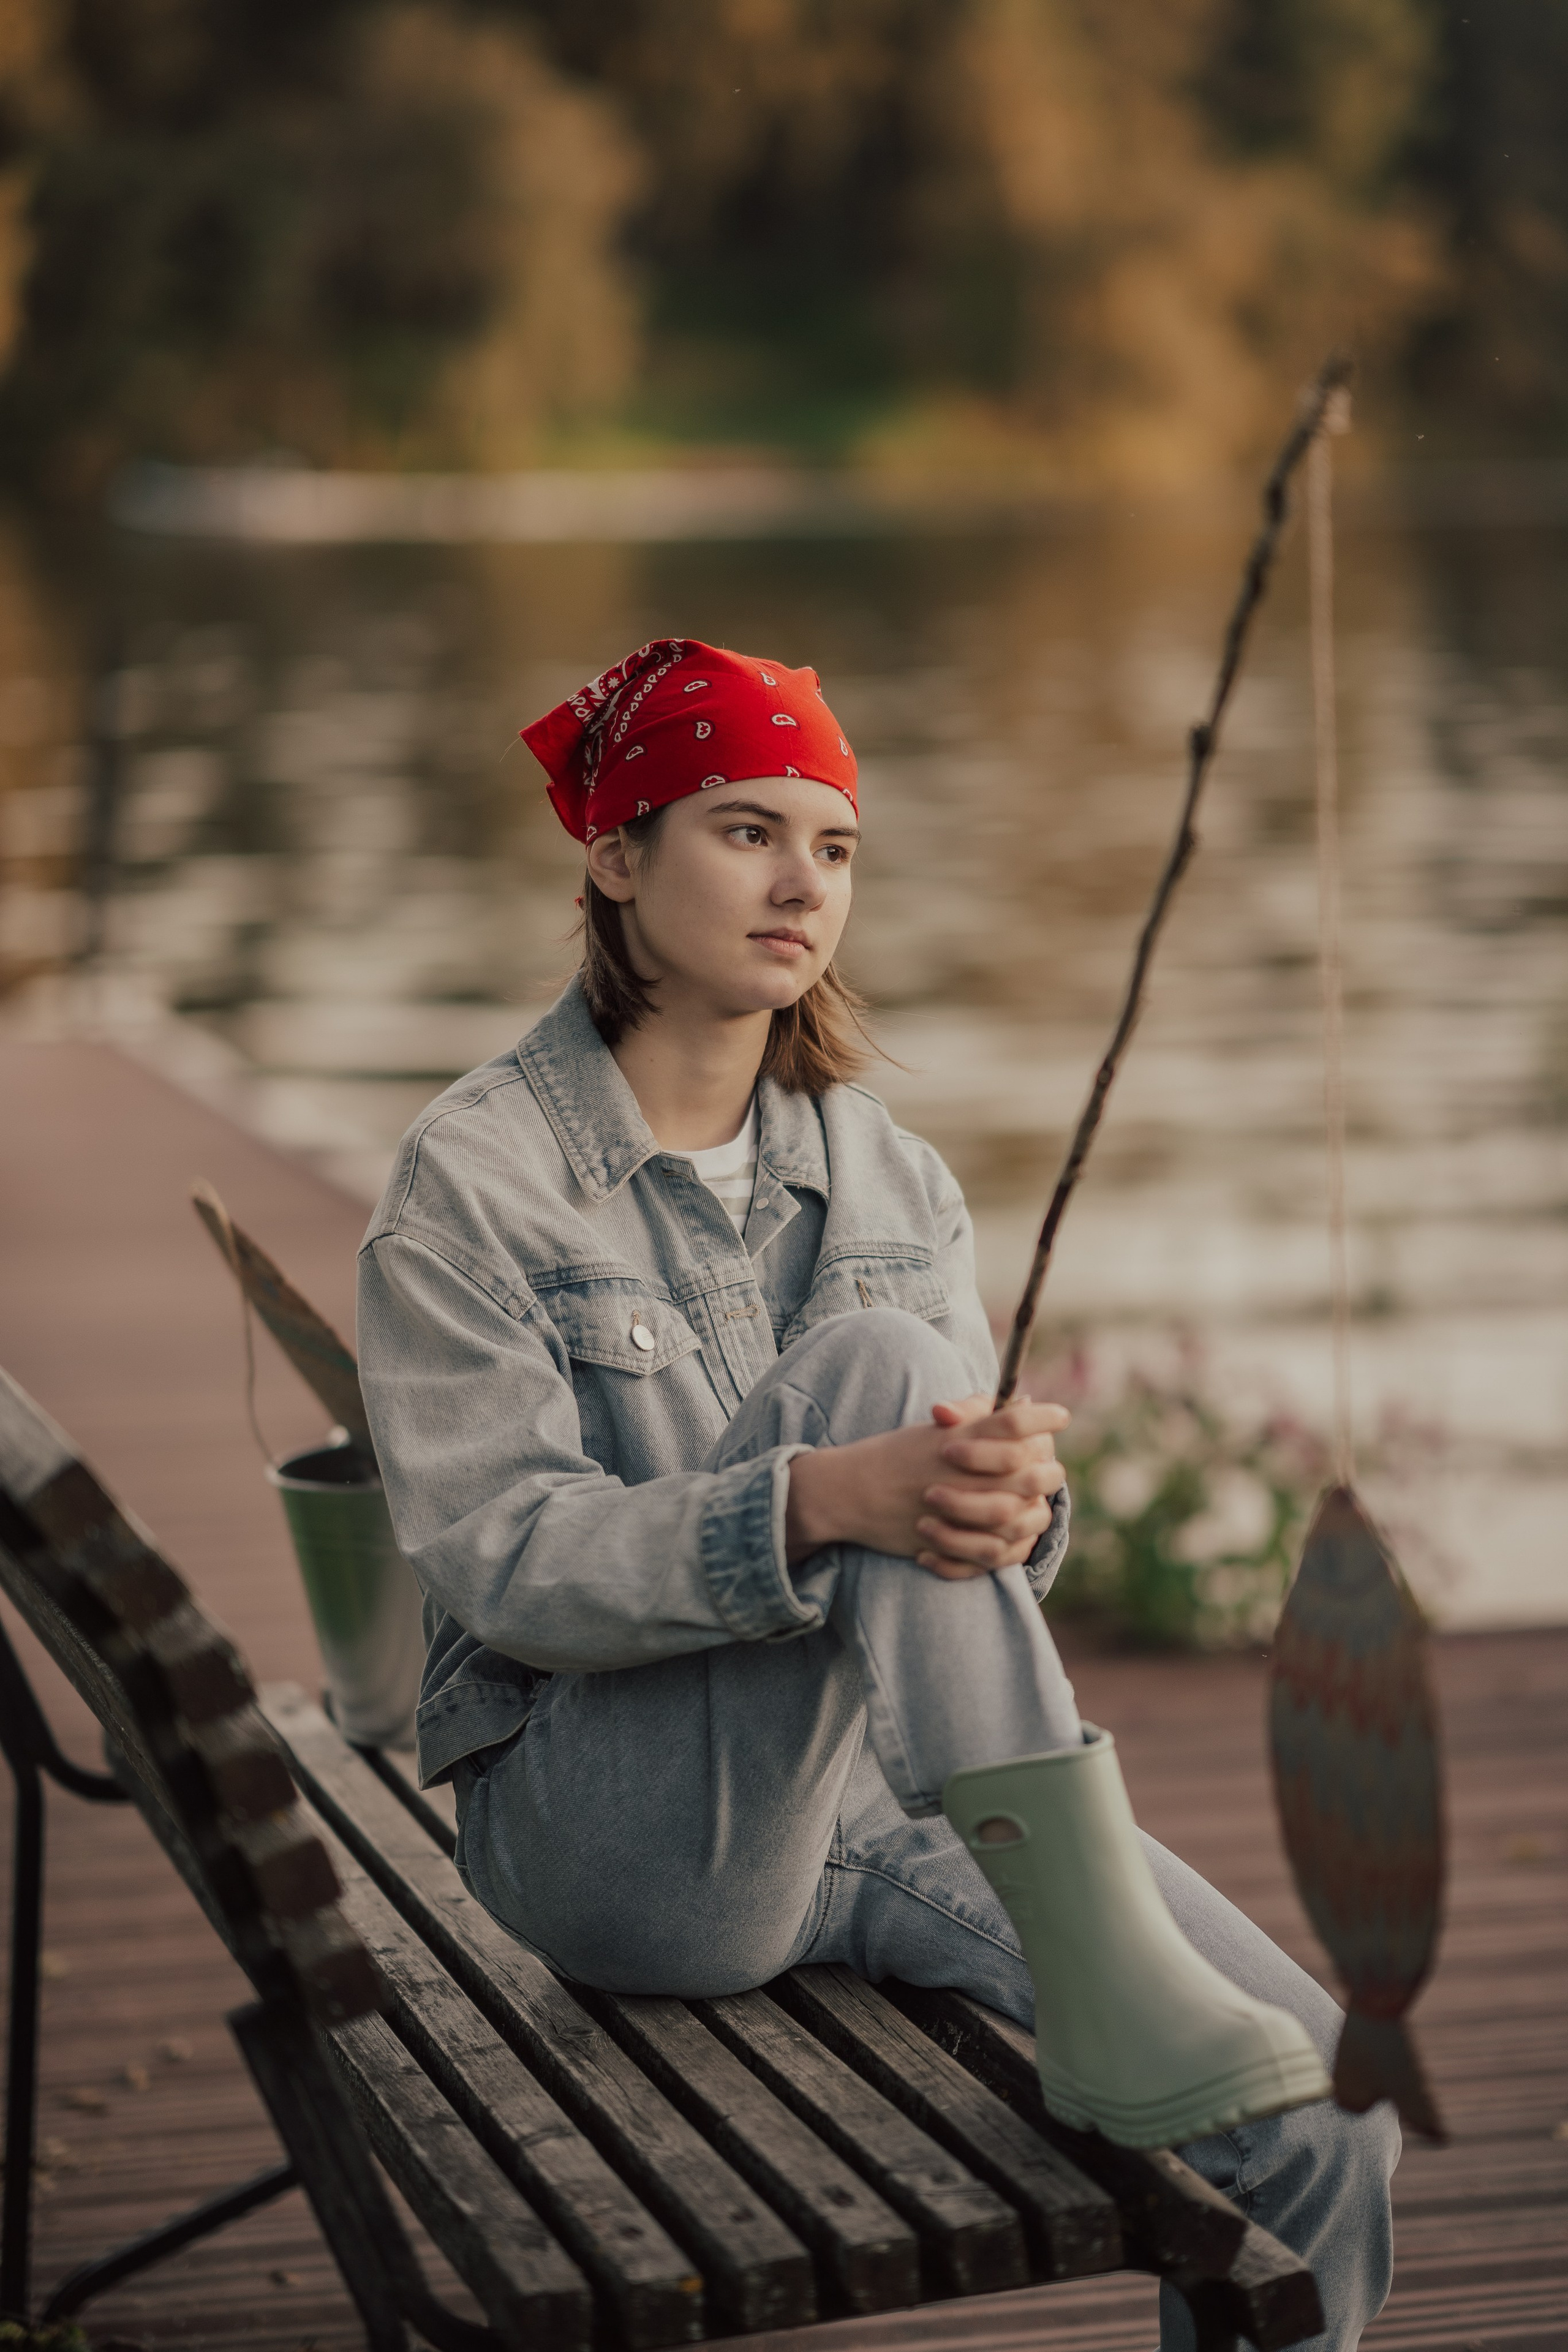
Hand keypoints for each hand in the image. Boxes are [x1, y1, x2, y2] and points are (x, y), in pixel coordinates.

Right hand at [785, 1393, 1068, 1579]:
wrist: (848, 1492)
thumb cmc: (894, 1454)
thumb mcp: (934, 1427)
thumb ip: (978, 1413)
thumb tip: (1023, 1404)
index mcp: (958, 1438)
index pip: (1016, 1423)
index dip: (1046, 1416)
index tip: (1062, 1416)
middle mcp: (962, 1474)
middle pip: (1031, 1473)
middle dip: (1049, 1470)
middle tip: (1052, 1467)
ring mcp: (957, 1511)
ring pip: (1020, 1517)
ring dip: (1034, 1512)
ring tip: (1033, 1505)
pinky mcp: (949, 1543)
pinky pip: (996, 1554)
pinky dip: (1011, 1549)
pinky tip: (1012, 1537)